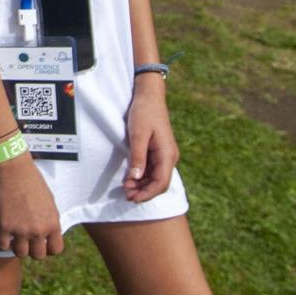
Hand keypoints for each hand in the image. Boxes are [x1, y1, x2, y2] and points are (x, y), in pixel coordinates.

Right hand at [0, 155, 63, 258]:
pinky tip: (1, 234)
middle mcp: (39, 229)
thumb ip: (49, 219)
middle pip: (38, 256)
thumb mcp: (49, 201)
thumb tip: (47, 232)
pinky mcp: (3, 225)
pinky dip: (1, 243)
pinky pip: (1, 246)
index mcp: (53, 223)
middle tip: (25, 239)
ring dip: (16, 247)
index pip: (56, 250)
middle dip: (32, 249)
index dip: (48, 248)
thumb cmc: (32, 179)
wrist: (13, 167)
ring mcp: (21, 229)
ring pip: (20, 254)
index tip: (40, 242)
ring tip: (13, 236)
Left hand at [124, 79, 178, 202]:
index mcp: (167, 154)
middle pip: (160, 183)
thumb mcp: (138, 134)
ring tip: (126, 189)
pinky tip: (131, 179)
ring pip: (156, 178)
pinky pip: (153, 170)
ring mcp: (165, 155)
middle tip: (126, 195)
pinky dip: (142, 177)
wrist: (149, 96)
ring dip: (142, 185)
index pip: (161, 182)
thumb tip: (135, 178)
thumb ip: (137, 157)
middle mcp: (169, 157)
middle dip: (144, 191)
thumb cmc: (144, 113)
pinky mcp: (158, 152)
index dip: (147, 193)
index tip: (132, 198)